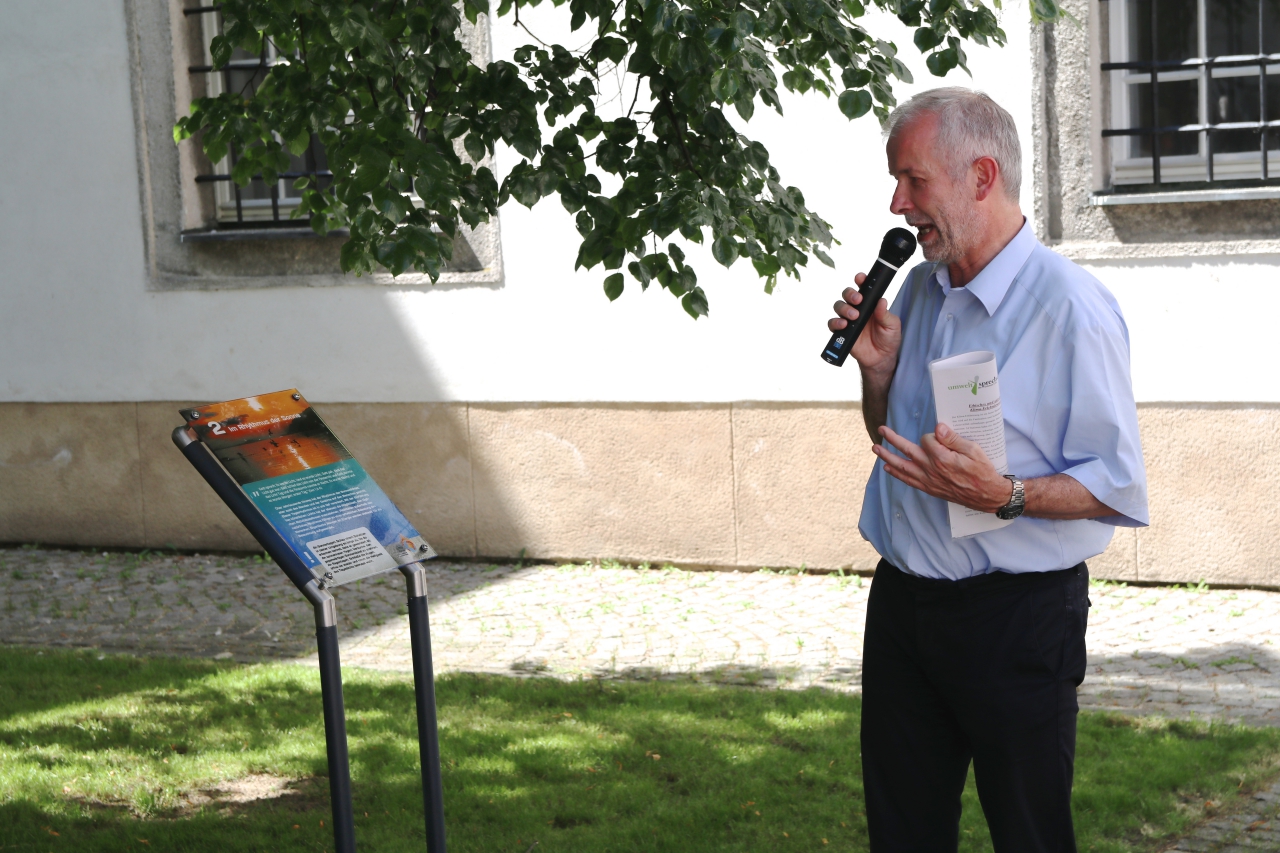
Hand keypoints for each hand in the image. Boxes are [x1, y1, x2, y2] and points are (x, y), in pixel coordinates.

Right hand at [828, 273, 900, 376]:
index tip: (860, 278)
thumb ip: (886, 314)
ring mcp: (848, 320)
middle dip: (850, 294)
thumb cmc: (888, 339)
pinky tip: (843, 325)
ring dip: (844, 308)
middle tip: (858, 301)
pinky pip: (833, 324)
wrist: (881, 359)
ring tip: (853, 317)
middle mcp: (858, 309)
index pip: (863, 288)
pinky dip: (835, 322)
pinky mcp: (842, 332)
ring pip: (839, 306)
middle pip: (847, 294)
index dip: (860, 280)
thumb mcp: (892, 325)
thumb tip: (881, 301)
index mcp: (870, 304)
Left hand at [873, 423, 1012, 512]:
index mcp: (942, 458)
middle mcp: (932, 469)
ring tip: (876, 448)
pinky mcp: (929, 488)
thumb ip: (953, 439)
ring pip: (903, 467)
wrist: (986, 495)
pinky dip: (897, 474)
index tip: (940, 437)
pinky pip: (908, 480)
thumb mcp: (973, 450)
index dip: (932, 435)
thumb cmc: (982, 471)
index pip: (926, 439)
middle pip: (907, 451)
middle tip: (881, 429)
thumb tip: (938, 427)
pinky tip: (888, 468)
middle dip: (893, 439)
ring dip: (888, 456)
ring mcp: (929, 480)